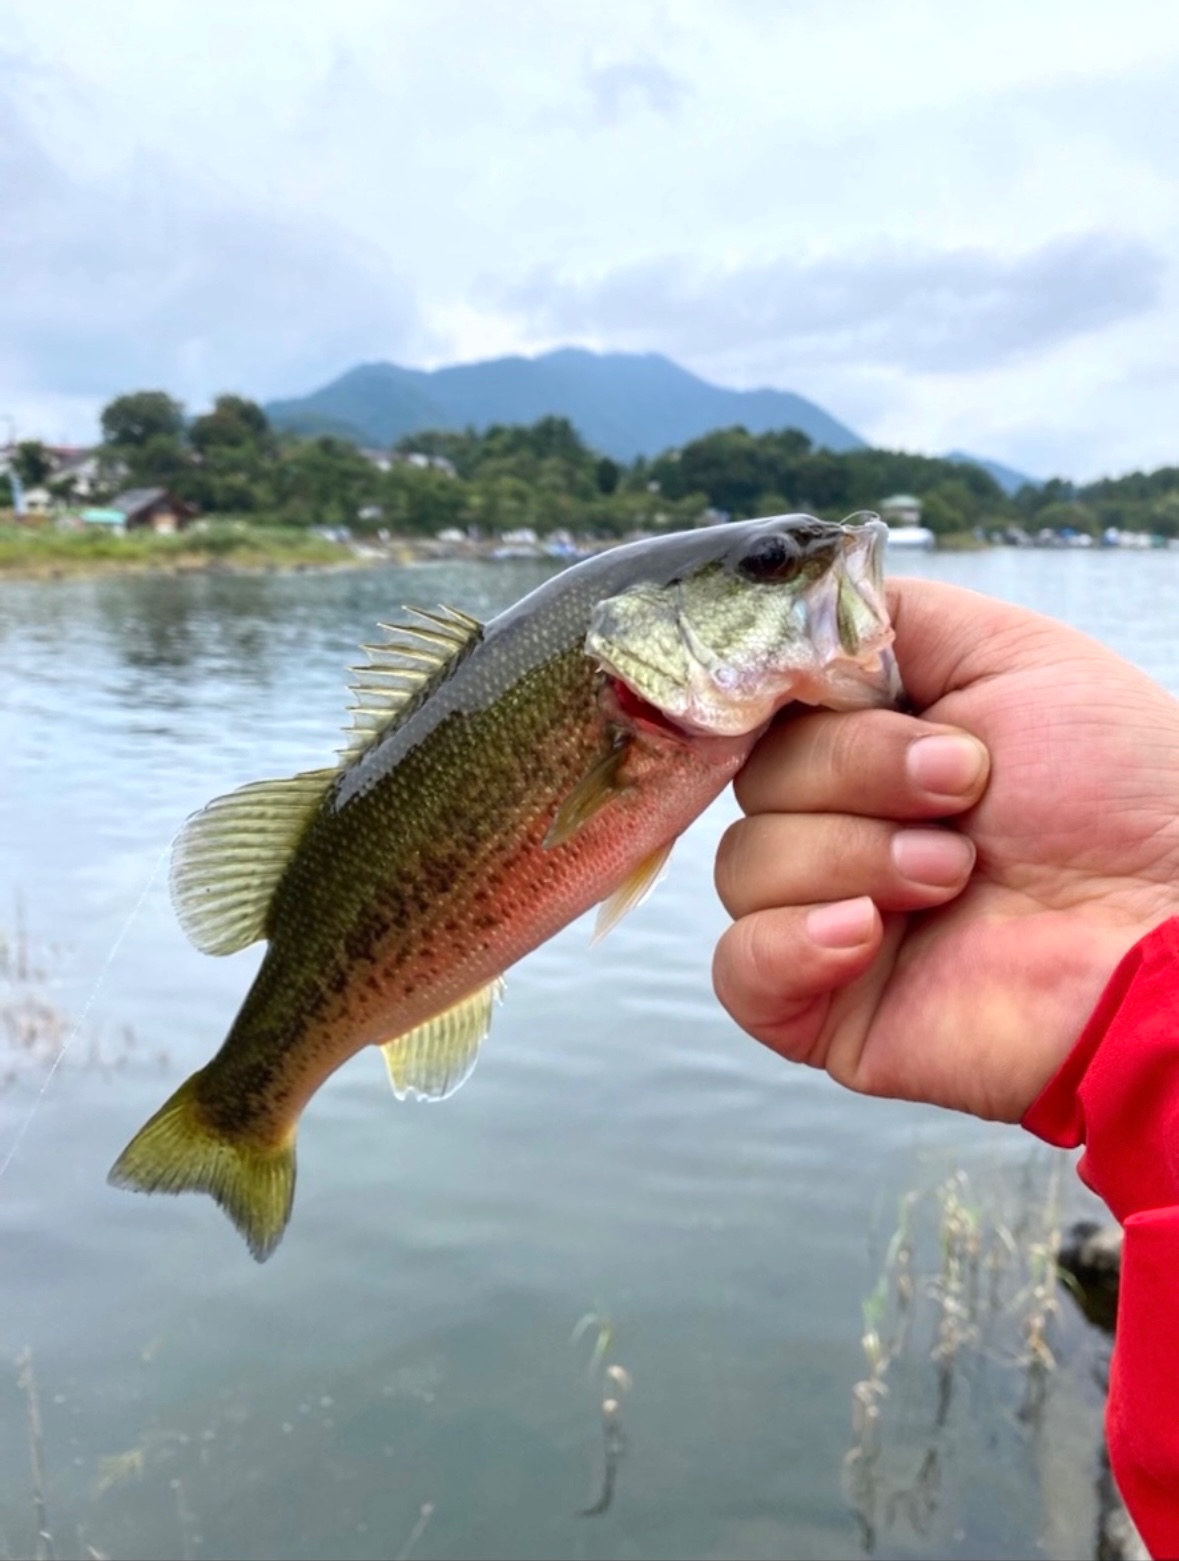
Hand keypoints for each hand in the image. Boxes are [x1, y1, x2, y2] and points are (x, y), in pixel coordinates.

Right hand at [712, 578, 1178, 1121]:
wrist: (1171, 924)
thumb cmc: (1121, 790)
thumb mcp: (1008, 653)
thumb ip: (884, 619)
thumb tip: (784, 624)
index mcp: (871, 750)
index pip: (765, 709)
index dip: (787, 696)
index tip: (847, 689)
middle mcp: (842, 828)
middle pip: (753, 781)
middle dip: (853, 772)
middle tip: (961, 790)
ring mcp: (829, 920)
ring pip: (743, 866)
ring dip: (851, 856)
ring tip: (956, 875)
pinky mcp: (829, 1009)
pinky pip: (740, 970)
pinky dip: (788, 942)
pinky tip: (866, 932)